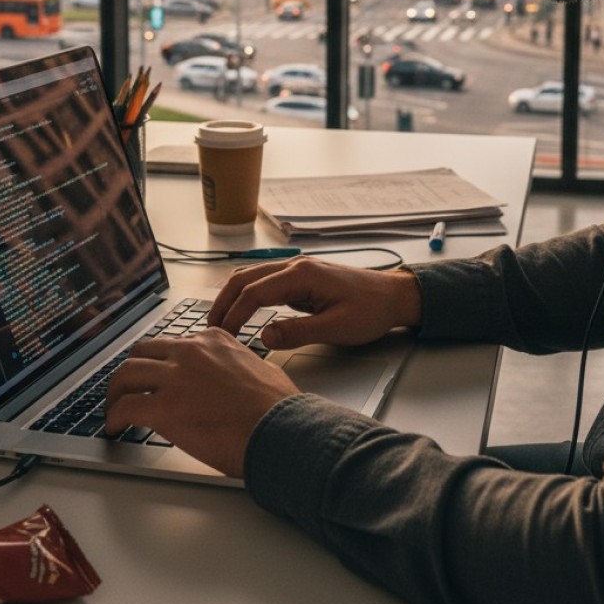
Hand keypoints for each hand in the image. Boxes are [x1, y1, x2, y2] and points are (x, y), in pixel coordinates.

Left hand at [104, 332, 297, 477]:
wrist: (279, 428)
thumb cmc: (276, 407)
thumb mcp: (258, 368)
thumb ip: (236, 366)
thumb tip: (232, 381)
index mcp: (214, 340)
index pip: (174, 343)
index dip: (162, 363)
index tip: (158, 377)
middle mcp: (191, 351)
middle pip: (143, 351)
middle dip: (132, 371)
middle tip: (127, 390)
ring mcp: (175, 377)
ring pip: (126, 373)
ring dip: (115, 392)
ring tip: (114, 409)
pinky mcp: (164, 408)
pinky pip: (125, 407)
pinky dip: (114, 417)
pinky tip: (115, 428)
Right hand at [207, 257, 421, 349]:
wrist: (393, 297)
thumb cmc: (370, 311)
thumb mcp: (335, 329)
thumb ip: (297, 332)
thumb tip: (263, 337)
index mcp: (302, 274)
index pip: (254, 292)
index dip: (234, 315)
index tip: (223, 337)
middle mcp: (295, 266)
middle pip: (244, 278)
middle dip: (223, 302)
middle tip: (210, 330)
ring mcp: (297, 270)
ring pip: (251, 277)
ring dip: (232, 297)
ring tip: (220, 324)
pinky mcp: (300, 279)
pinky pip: (264, 283)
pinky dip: (247, 296)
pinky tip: (242, 314)